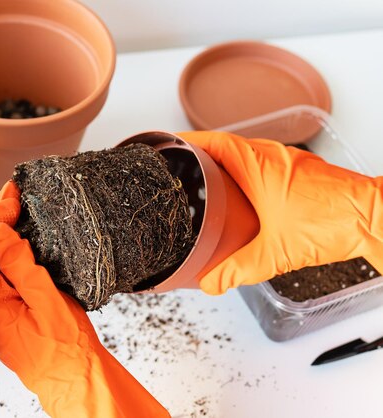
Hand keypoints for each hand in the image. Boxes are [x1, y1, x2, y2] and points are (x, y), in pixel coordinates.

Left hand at [0, 181, 168, 417]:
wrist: (75, 379)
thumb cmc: (62, 349)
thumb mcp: (45, 298)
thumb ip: (19, 262)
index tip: (12, 197)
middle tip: (16, 194)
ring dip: (4, 235)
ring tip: (19, 206)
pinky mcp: (4, 310)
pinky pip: (1, 275)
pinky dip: (11, 253)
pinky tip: (23, 237)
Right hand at [177, 131, 382, 294]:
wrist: (374, 218)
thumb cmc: (331, 224)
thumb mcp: (274, 253)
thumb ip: (238, 269)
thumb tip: (211, 282)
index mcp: (258, 165)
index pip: (215, 141)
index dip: (189, 140)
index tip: (171, 143)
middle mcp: (273, 157)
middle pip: (228, 144)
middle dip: (203, 153)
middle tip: (183, 166)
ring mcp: (290, 161)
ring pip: (248, 153)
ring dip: (226, 162)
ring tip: (208, 180)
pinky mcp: (303, 171)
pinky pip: (265, 162)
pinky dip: (248, 171)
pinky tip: (246, 194)